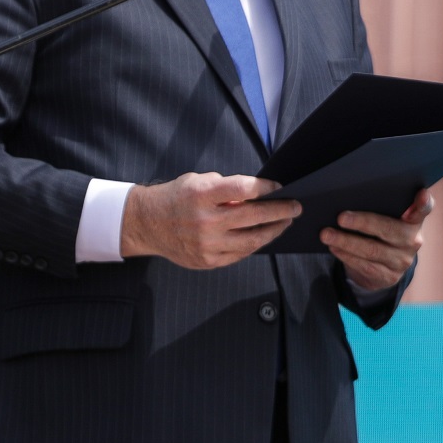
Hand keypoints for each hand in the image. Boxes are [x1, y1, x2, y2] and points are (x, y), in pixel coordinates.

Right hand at [120, 173, 298, 268]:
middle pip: (254, 216)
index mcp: (202, 195)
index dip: (266, 188)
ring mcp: (206, 244)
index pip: (244, 189)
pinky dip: (255, 244)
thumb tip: (260, 193)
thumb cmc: (176, 198)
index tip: (280, 188)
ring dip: (274, 230)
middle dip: (281, 210)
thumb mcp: (198, 181)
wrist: (146, 224)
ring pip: (252, 239)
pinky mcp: (207, 260)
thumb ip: (227, 187)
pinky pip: (240, 254)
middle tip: (296, 206)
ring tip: (285, 222)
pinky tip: (263, 235)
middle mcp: (204, 221)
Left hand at [321, 188, 432, 293]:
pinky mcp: (389, 277)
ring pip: (372, 250)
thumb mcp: (390, 220)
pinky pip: (364, 265)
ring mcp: (402, 261)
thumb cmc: (384, 233)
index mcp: (415, 221)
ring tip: (327, 234)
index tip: (422, 194)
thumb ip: (385, 208)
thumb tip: (353, 197)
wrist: (387, 267)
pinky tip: (334, 247)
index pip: (424, 210)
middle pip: (388, 230)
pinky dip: (346, 255)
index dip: (424, 203)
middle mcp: (413, 241)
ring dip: (346, 242)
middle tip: (341, 217)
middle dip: (363, 223)